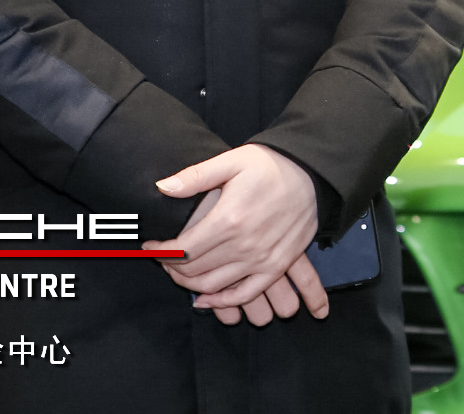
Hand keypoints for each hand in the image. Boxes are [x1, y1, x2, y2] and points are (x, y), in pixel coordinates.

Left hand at [143, 144, 329, 325]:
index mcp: (229, 219)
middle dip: (171, 268)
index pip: (183, 250)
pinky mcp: (276, 267)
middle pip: (194, 271)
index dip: (160, 252)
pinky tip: (206, 298)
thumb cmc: (271, 165)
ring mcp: (262, 260)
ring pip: (213, 287)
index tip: (150, 246)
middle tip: (162, 258)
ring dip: (189, 284)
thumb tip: (162, 187)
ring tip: (179, 272)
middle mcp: (244, 245)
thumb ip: (195, 176)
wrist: (313, 174)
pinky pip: (244, 294)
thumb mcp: (233, 160)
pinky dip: (221, 302)